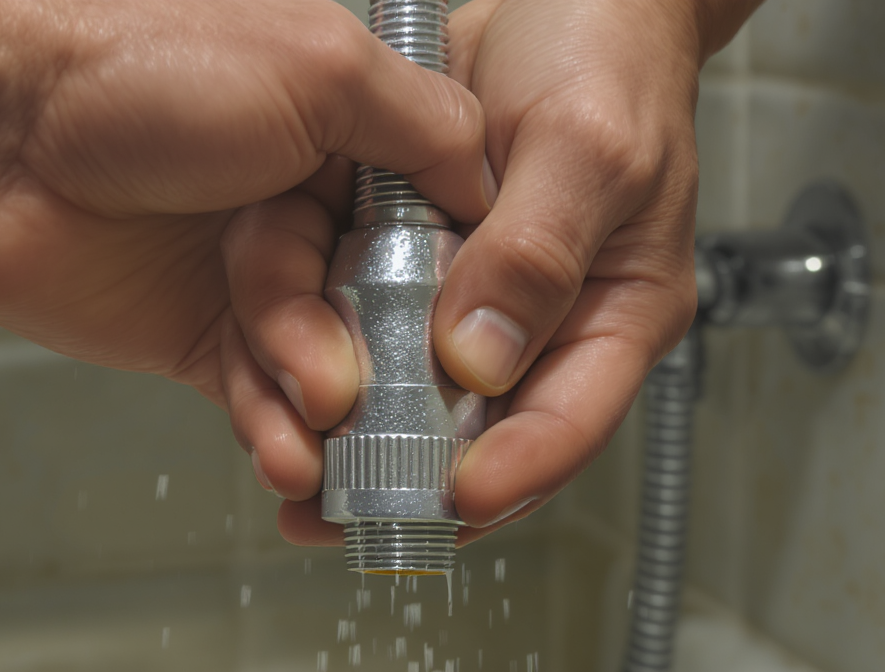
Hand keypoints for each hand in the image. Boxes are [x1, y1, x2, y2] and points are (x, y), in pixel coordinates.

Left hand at [0, 0, 491, 404]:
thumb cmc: (134, 67)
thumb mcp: (317, 66)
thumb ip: (419, 124)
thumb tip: (490, 182)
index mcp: (347, 127)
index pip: (444, 220)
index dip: (461, 283)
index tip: (477, 336)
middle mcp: (307, 201)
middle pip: (394, 308)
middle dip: (393, 360)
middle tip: (395, 398)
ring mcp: (251, 276)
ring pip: (330, 367)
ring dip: (329, 407)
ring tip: (320, 428)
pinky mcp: (198, 338)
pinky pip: (262, 402)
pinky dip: (276, 431)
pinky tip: (286, 450)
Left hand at [248, 0, 758, 545]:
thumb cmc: (603, 58)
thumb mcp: (583, 148)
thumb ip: (536, 254)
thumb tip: (481, 360)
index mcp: (610, 310)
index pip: (568, 420)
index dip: (513, 473)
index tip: (451, 498)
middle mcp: (534, 320)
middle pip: (477, 433)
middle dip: (408, 480)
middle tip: (348, 512)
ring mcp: (462, 298)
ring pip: (404, 393)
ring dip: (347, 430)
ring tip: (297, 468)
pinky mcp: (402, 266)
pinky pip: (351, 328)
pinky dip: (313, 357)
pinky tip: (274, 389)